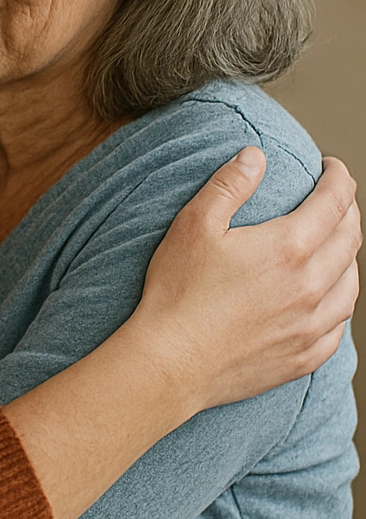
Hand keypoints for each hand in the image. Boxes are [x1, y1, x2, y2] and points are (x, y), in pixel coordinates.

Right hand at [136, 149, 359, 411]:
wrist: (171, 363)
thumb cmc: (177, 293)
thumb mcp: (194, 225)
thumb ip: (229, 185)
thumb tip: (256, 156)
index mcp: (288, 248)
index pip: (334, 202)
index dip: (338, 178)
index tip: (332, 168)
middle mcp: (310, 286)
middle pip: (349, 239)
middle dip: (347, 211)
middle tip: (336, 200)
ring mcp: (310, 325)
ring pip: (351, 284)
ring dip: (349, 258)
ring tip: (336, 247)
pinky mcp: (302, 357)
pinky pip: (339, 327)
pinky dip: (340, 304)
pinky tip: (328, 300)